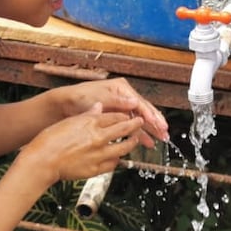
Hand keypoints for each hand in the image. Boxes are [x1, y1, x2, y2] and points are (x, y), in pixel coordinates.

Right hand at [24, 105, 144, 182]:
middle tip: (140, 123)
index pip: (115, 116)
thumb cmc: (50, 139)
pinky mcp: (96, 169)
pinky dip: (118, 159)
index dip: (125, 114)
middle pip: (124, 130)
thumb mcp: (69, 121)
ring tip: (134, 140)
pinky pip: (113, 164)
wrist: (43, 161)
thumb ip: (87, 115)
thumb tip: (99, 107)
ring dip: (131, 143)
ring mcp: (99, 155)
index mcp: (91, 123)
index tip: (131, 114)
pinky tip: (118, 157)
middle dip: (135, 126)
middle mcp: (98, 138)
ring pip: (123, 148)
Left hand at [55, 77, 169, 146]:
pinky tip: (146, 141)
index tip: (158, 124)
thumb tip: (134, 102)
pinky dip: (139, 133)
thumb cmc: (81, 97)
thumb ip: (117, 101)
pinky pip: (131, 125)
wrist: (65, 104)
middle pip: (144, 111)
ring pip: (140, 119)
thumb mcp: (99, 97)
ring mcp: (121, 107)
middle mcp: (124, 97)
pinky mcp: (117, 116)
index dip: (150, 114)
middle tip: (164, 133)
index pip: (140, 103)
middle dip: (155, 123)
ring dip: (149, 130)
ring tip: (159, 139)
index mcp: (122, 89)